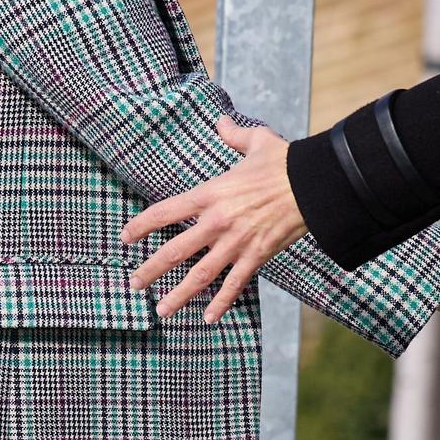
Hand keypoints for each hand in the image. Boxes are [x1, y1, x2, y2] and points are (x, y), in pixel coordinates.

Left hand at [121, 117, 305, 321]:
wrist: (314, 184)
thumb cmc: (284, 162)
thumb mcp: (257, 141)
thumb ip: (234, 135)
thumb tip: (222, 121)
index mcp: (210, 193)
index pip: (164, 212)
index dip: (140, 226)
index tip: (126, 237)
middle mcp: (217, 222)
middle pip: (174, 251)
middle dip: (150, 270)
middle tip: (134, 283)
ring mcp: (236, 242)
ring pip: (199, 275)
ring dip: (178, 295)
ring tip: (161, 309)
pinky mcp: (257, 256)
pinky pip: (234, 285)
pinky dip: (221, 303)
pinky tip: (208, 317)